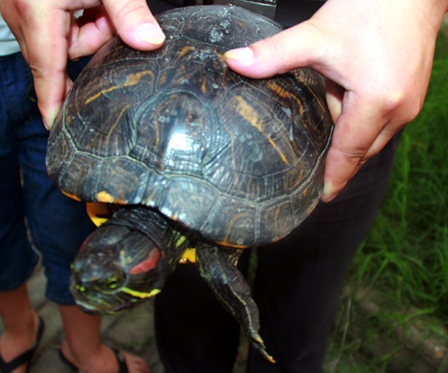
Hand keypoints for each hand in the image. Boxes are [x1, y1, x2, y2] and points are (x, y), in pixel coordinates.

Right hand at [1, 0, 164, 128]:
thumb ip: (129, 13)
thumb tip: (150, 43)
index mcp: (37, 13)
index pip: (47, 72)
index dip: (52, 103)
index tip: (56, 127)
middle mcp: (25, 15)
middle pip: (63, 56)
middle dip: (92, 40)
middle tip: (104, 13)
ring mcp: (26, 10)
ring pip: (65, 41)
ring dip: (89, 26)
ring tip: (97, 2)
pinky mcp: (33, 5)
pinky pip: (61, 27)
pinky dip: (81, 16)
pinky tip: (88, 0)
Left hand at [225, 0, 447, 201]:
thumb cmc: (372, 7)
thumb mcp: (316, 35)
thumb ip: (273, 55)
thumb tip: (234, 63)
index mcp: (377, 102)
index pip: (349, 153)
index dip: (334, 178)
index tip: (322, 198)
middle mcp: (400, 109)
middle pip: (360, 148)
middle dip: (335, 151)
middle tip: (308, 155)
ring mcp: (410, 102)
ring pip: (370, 133)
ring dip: (346, 125)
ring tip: (328, 96)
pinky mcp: (412, 93)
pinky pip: (381, 118)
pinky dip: (359, 113)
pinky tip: (343, 87)